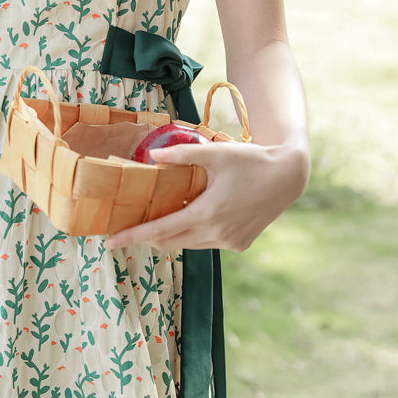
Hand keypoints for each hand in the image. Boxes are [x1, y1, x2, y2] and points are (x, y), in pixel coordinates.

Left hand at [103, 138, 308, 252]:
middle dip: (147, 237)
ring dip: (171, 235)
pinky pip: (206, 243)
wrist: (288, 177)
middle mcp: (217, 233)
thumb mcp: (216, 153)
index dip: (132, 236)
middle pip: (170, 242)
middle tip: (126, 229)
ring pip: (189, 244)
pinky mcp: (239, 244)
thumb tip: (151, 155)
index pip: (160, 230)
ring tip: (156, 221)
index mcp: (207, 213)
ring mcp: (229, 242)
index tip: (109, 242)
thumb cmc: (250, 160)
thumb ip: (182, 156)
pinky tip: (191, 219)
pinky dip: (193, 234)